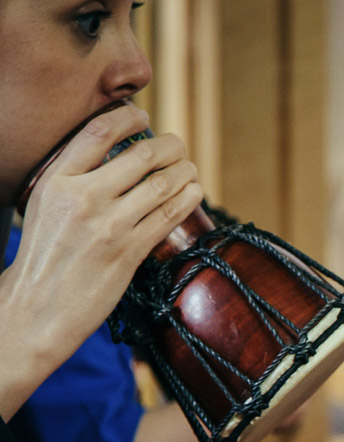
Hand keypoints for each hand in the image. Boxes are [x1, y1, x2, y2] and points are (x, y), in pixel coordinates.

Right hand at [0, 104, 203, 418]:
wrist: (36, 309)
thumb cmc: (44, 258)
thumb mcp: (44, 206)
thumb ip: (74, 180)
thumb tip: (115, 156)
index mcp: (56, 181)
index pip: (98, 132)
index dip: (128, 117)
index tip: (143, 116)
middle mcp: (83, 199)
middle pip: (141, 154)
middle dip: (170, 145)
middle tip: (178, 146)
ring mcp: (109, 226)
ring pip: (162, 183)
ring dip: (185, 171)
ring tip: (190, 169)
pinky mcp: (129, 252)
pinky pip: (169, 216)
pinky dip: (188, 199)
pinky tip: (194, 192)